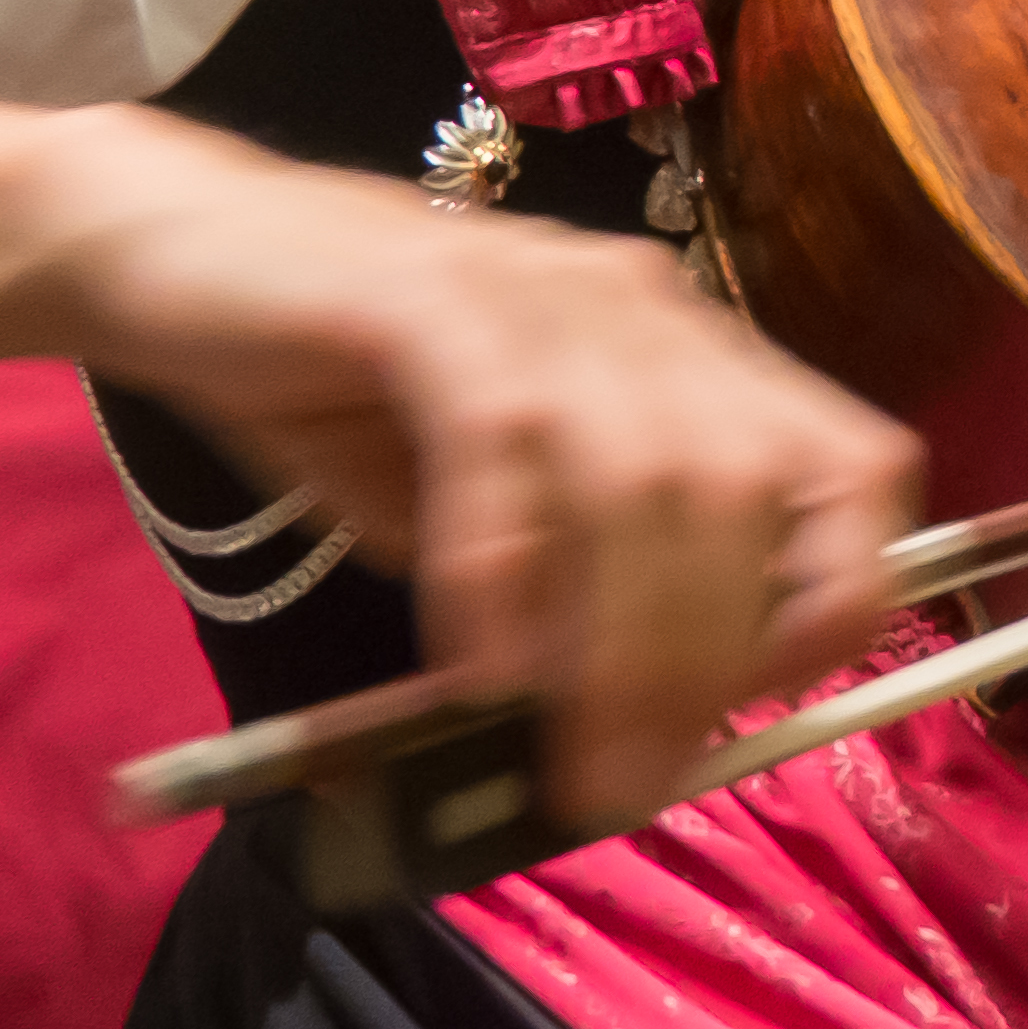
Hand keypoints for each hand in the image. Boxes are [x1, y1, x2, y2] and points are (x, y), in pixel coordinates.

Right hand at [31, 108, 916, 831]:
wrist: (172, 252)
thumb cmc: (340, 393)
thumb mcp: (487, 512)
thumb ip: (561, 595)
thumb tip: (615, 733)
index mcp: (689, 357)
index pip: (855, 462)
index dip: (842, 586)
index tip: (766, 703)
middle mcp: (644, 312)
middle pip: (749, 484)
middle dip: (709, 652)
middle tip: (634, 776)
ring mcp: (542, 289)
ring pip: (642, 468)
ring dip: (619, 638)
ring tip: (570, 757)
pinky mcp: (427, 296)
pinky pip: (497, 436)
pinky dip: (503, 566)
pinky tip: (479, 668)